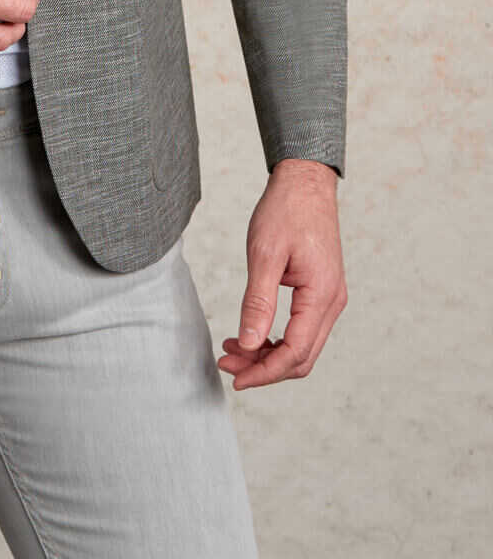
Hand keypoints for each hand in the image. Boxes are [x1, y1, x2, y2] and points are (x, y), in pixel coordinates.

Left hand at [218, 158, 346, 389]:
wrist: (304, 182)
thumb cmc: (286, 211)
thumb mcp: (264, 254)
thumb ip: (258, 302)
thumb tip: (248, 344)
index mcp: (321, 296)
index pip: (295, 353)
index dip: (264, 372)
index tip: (234, 376)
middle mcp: (332, 303)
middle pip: (301, 357)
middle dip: (263, 367)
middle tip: (226, 361)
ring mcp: (330, 298)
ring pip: (302, 346)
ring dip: (269, 354)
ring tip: (233, 347)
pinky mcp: (321, 291)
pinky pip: (302, 329)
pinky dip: (277, 338)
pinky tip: (252, 333)